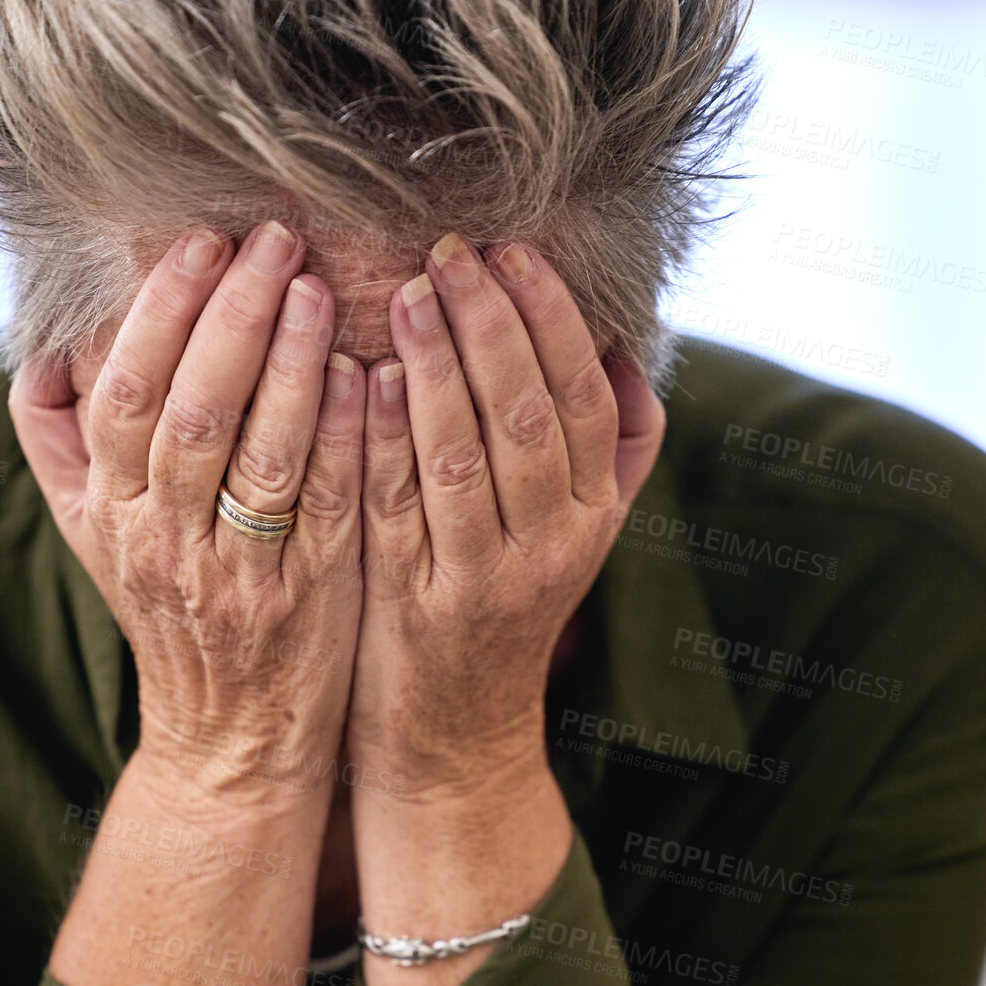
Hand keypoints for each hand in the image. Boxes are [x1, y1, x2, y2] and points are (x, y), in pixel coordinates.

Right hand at [9, 221, 367, 787]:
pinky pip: (326, 506)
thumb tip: (44, 343)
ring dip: (291, 364)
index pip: (124, 394)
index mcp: (109, 510)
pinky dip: (343, 436)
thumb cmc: (165, 608)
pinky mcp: (311, 594)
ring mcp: (239, 571)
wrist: (225, 737)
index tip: (202, 241)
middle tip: (275, 239)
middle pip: (190, 411)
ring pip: (260, 454)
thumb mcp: (89, 532)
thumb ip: (59, 441)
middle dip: (232, 316)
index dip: (160, 313)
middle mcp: (164, 539)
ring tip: (320, 287)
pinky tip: (367, 374)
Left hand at [348, 233, 666, 790]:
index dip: (550, 317)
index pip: (582, 395)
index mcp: (591, 513)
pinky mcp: (413, 607)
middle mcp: (550, 545)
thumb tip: (623, 345)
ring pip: (464, 457)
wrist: (459, 737)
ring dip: (436, 368)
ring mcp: (481, 580)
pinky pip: (397, 510)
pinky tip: (362, 379)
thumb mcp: (578, 532)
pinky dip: (382, 440)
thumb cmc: (507, 608)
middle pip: (528, 415)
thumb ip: (608, 449)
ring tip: (405, 295)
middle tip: (449, 251)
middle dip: (491, 322)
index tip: (510, 248)